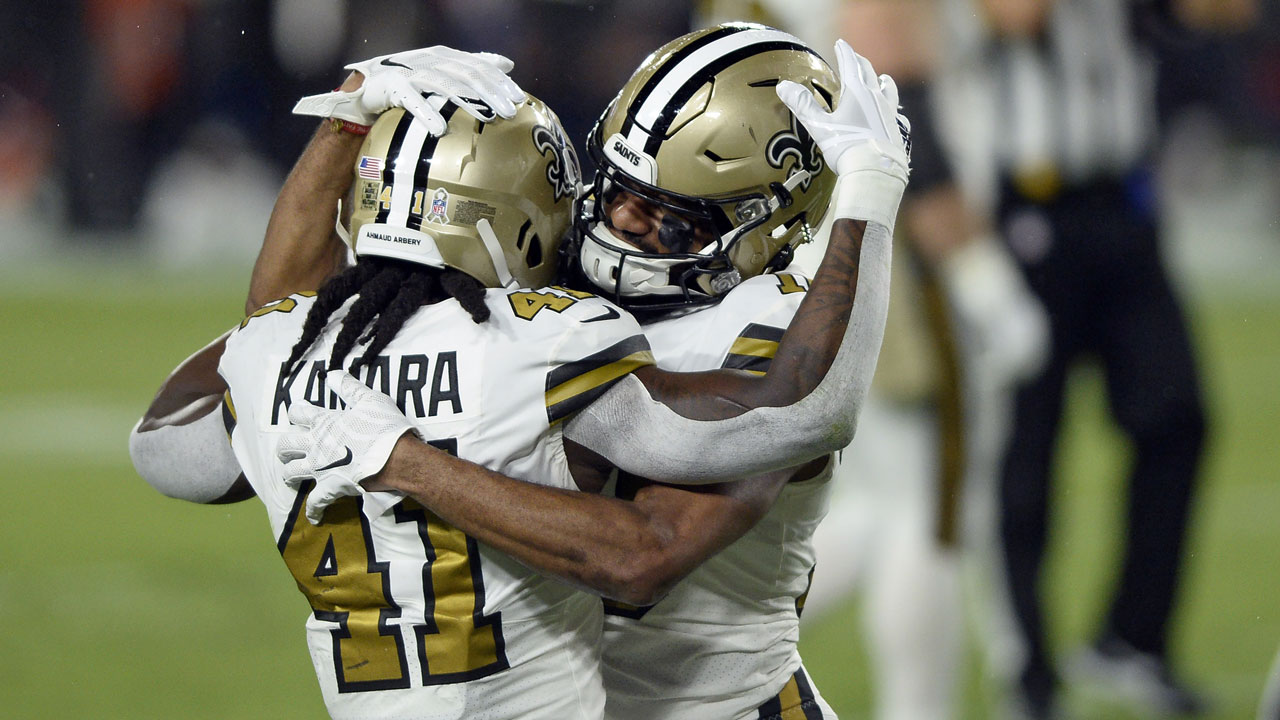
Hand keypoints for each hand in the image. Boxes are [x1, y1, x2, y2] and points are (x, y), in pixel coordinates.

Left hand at [276, 370, 415, 523]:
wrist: (397, 459)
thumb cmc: (386, 427)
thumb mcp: (371, 400)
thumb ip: (349, 387)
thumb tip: (332, 374)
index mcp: (324, 422)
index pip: (299, 413)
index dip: (296, 412)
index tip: (298, 413)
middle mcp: (316, 445)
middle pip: (286, 444)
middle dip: (284, 446)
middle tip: (288, 449)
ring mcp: (320, 468)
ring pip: (292, 472)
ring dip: (289, 473)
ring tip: (291, 475)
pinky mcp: (330, 488)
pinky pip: (314, 502)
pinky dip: (313, 510)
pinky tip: (313, 516)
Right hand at [293, 46, 525, 134]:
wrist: (365, 91)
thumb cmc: (409, 85)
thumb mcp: (442, 74)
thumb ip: (471, 68)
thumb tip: (507, 64)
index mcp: (443, 56)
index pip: (477, 66)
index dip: (498, 81)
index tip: (519, 98)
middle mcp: (428, 60)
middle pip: (465, 74)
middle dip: (490, 92)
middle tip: (509, 111)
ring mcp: (410, 72)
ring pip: (444, 85)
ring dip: (467, 102)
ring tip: (487, 117)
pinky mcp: (392, 88)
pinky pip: (412, 101)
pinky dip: (426, 114)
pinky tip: (440, 129)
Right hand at [776, 39, 910, 229]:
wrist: (875, 171)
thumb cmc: (846, 148)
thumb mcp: (819, 126)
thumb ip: (803, 105)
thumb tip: (783, 86)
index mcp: (857, 92)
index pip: (850, 64)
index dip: (844, 51)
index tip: (841, 43)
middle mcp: (876, 98)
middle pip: (869, 73)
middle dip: (860, 63)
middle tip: (855, 57)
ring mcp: (890, 114)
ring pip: (888, 90)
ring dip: (882, 82)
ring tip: (882, 79)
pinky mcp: (898, 130)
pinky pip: (898, 115)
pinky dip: (893, 110)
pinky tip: (895, 115)